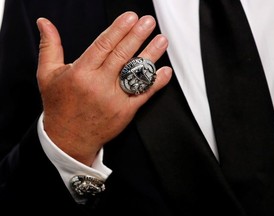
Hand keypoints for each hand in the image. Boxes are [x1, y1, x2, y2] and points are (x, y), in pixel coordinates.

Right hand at [36, 11, 171, 165]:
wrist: (69, 139)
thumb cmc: (59, 107)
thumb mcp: (47, 75)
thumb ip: (50, 47)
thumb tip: (45, 23)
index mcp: (81, 73)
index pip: (103, 45)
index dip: (119, 29)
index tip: (131, 18)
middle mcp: (99, 84)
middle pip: (122, 55)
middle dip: (137, 36)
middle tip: (148, 22)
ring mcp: (114, 99)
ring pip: (135, 72)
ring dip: (151, 54)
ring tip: (161, 40)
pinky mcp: (125, 111)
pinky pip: (144, 94)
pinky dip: (156, 82)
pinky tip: (164, 71)